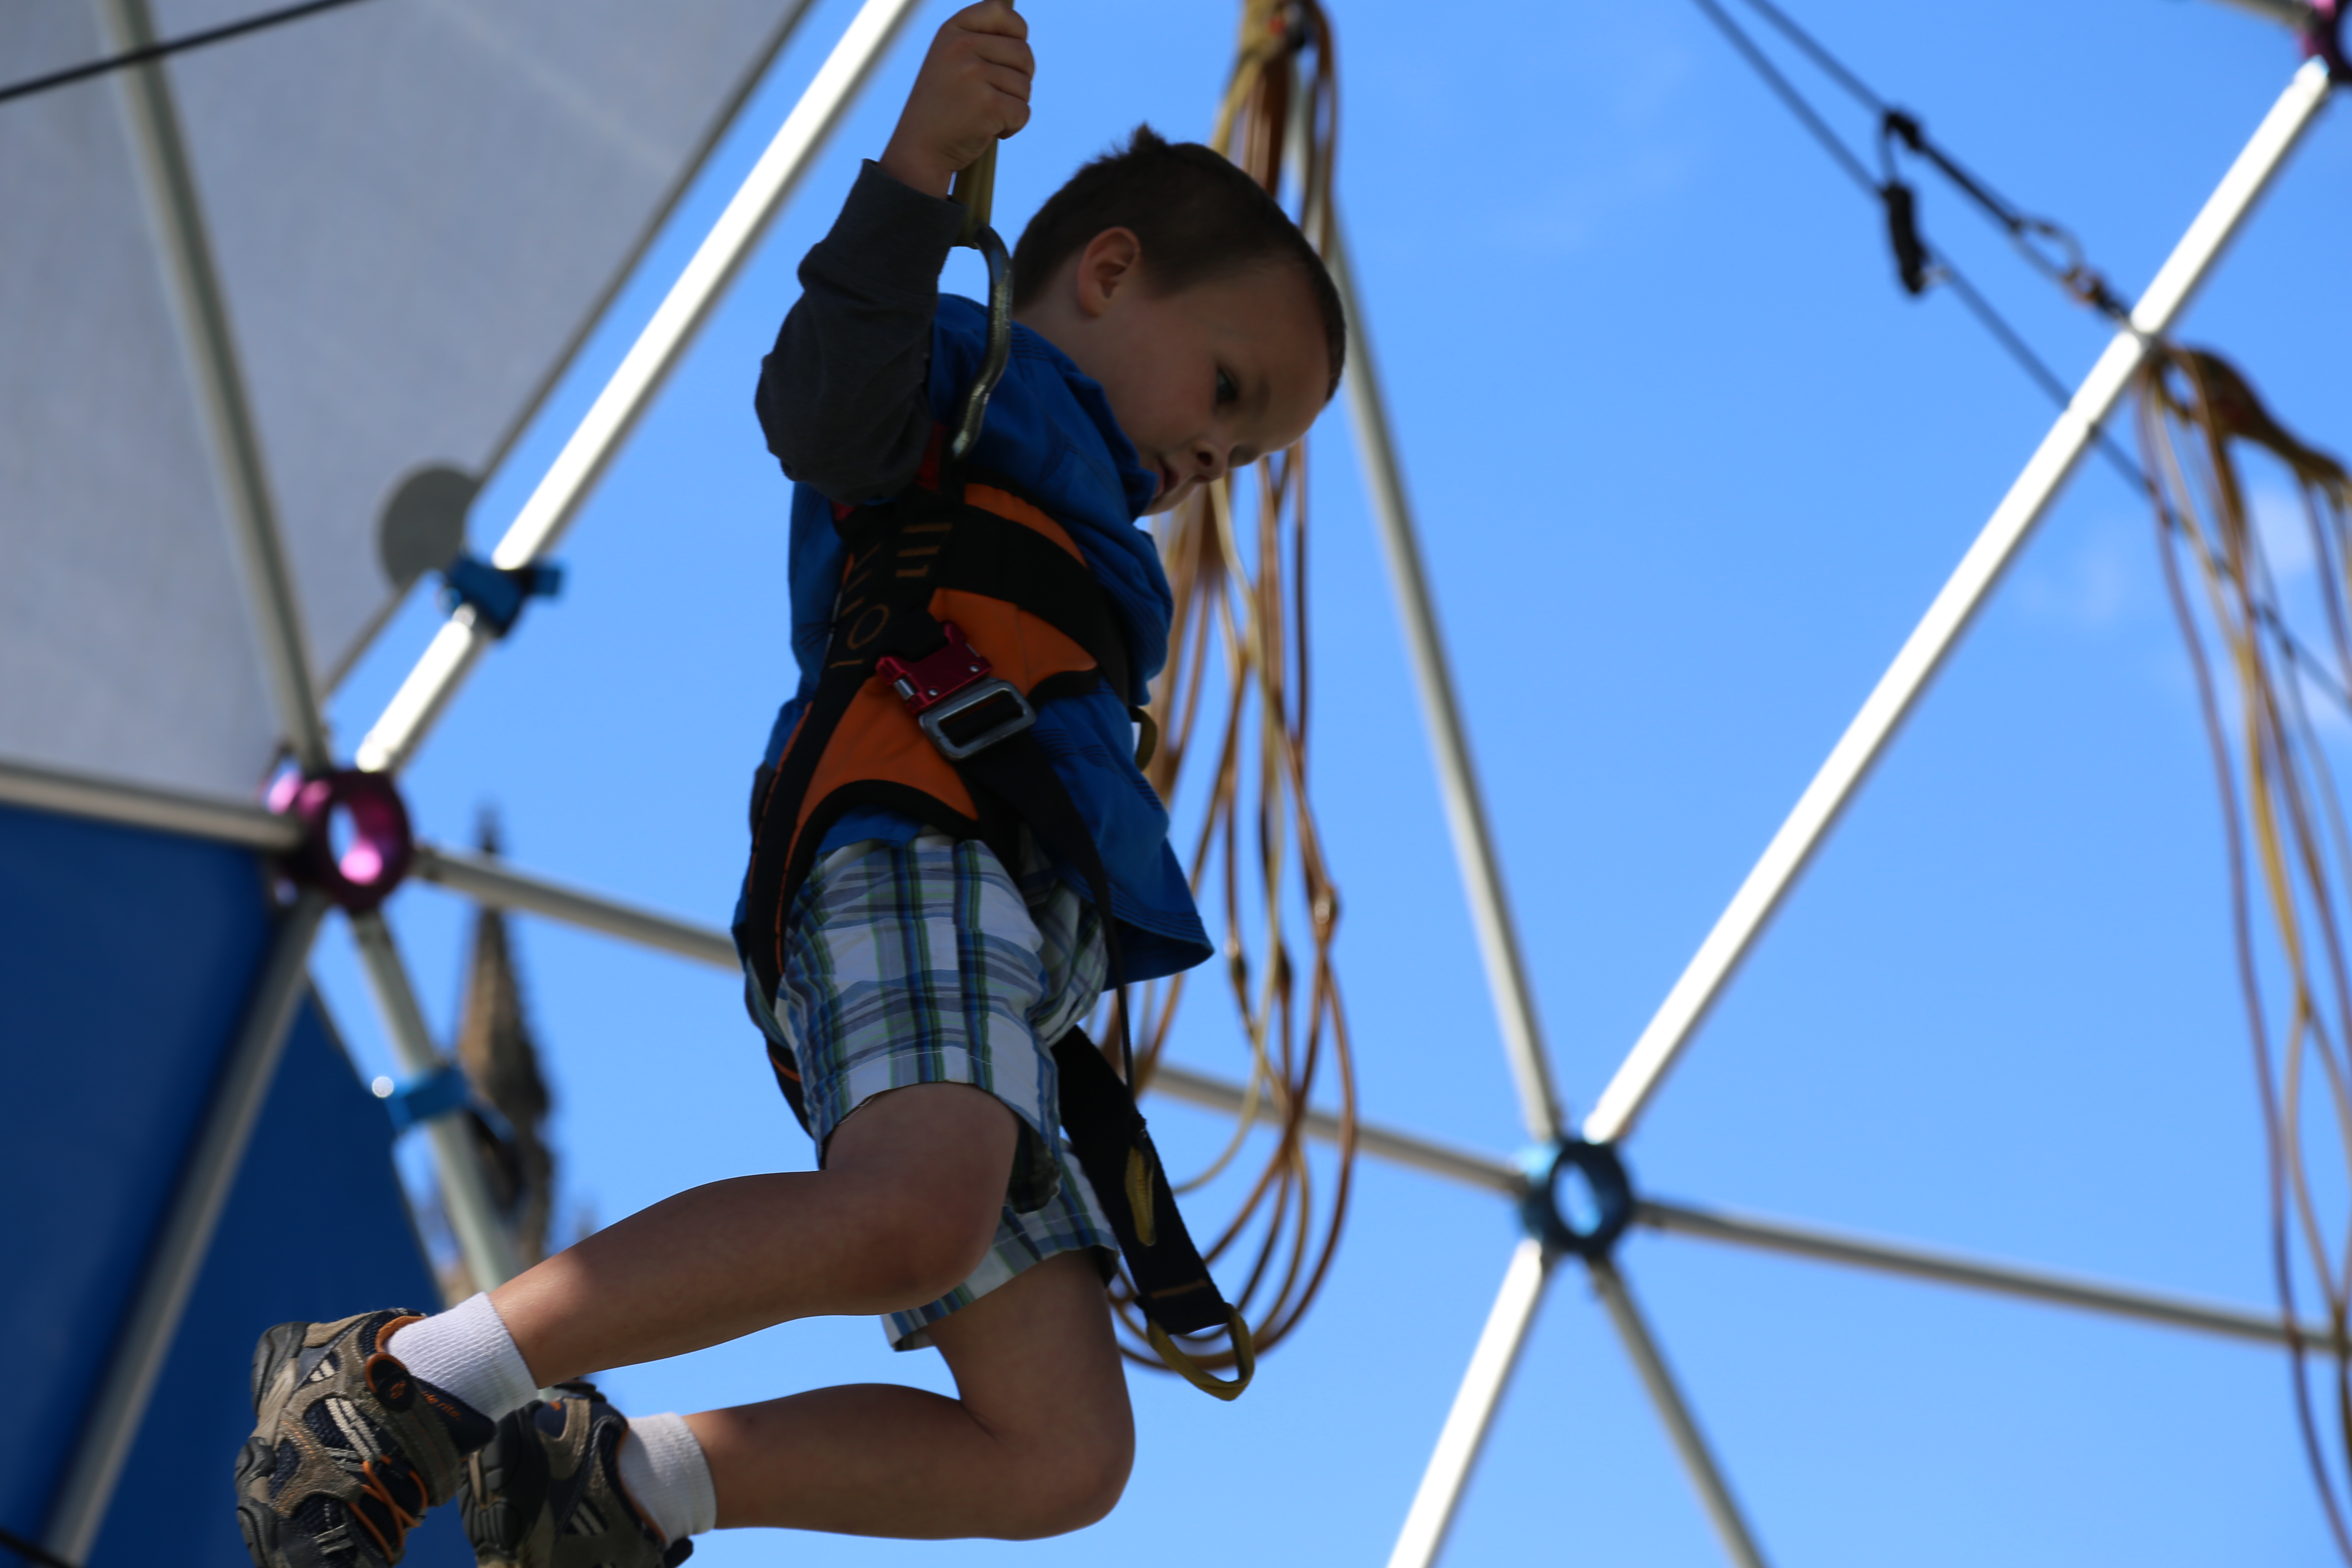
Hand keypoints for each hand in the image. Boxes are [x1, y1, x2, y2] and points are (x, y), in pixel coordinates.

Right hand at [879, 2, 1030, 197]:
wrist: (920, 150)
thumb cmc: (942, 108)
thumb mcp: (951, 61)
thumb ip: (981, 41)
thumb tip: (1020, 30)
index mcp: (952, 30)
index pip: (1002, 11)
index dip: (1017, 33)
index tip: (1009, 57)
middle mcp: (960, 46)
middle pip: (1023, 53)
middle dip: (1020, 79)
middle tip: (997, 96)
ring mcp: (973, 74)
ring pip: (1025, 85)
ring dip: (1014, 106)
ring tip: (986, 115)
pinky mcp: (987, 104)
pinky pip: (1023, 112)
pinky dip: (1013, 127)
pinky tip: (990, 131)